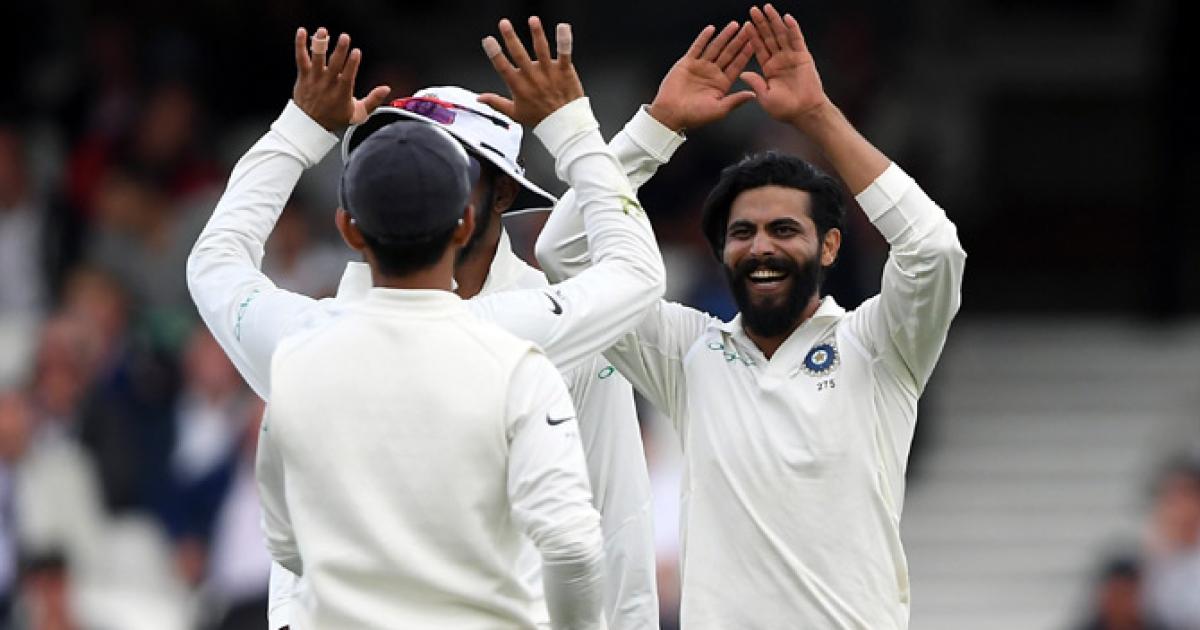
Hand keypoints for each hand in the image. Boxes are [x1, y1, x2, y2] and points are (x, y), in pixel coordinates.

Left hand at [292, 27, 390, 131]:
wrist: (309, 126)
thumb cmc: (334, 118)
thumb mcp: (358, 114)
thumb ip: (373, 100)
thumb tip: (386, 89)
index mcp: (342, 93)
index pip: (348, 76)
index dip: (352, 64)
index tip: (356, 52)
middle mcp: (327, 84)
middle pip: (334, 64)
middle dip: (340, 50)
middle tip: (345, 37)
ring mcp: (314, 79)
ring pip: (317, 59)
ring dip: (320, 44)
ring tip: (323, 31)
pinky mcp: (303, 76)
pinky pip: (301, 58)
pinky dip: (301, 45)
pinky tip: (303, 32)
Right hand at [479, 17, 583, 127]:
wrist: (565, 126)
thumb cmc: (541, 119)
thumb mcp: (515, 113)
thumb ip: (496, 103)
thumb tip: (480, 98)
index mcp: (519, 87)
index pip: (503, 67)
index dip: (494, 54)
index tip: (488, 40)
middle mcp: (533, 78)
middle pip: (520, 55)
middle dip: (511, 38)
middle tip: (504, 24)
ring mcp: (550, 73)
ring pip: (542, 51)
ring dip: (537, 34)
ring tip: (532, 21)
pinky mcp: (565, 71)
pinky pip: (565, 53)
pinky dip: (564, 40)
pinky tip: (563, 27)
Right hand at [648, 21, 756, 131]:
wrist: (671, 114)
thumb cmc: (694, 116)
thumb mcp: (719, 110)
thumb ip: (736, 100)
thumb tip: (753, 95)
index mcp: (722, 84)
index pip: (737, 65)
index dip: (745, 54)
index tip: (754, 43)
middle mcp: (712, 73)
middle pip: (728, 53)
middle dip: (738, 41)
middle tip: (748, 29)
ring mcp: (700, 67)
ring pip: (715, 47)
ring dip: (724, 36)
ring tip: (734, 25)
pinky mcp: (687, 63)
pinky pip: (697, 47)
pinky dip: (704, 38)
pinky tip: (711, 29)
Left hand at [740, 4, 832, 128]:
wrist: (805, 112)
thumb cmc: (785, 109)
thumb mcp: (765, 97)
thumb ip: (755, 83)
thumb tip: (742, 74)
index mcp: (769, 69)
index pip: (758, 48)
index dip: (752, 36)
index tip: (745, 24)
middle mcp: (779, 60)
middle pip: (769, 37)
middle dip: (761, 23)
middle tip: (753, 9)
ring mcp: (791, 57)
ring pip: (781, 35)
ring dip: (775, 21)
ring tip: (767, 8)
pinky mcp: (803, 56)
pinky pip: (797, 39)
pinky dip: (792, 28)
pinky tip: (786, 17)